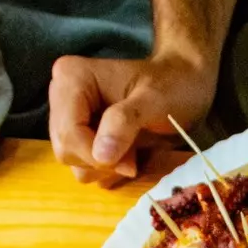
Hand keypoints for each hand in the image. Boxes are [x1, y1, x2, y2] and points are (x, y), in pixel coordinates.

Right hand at [48, 52, 216, 186]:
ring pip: (74, 163)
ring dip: (107, 167)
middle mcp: (61, 95)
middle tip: (135, 153)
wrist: (185, 83)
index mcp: (71, 78)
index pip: (68, 133)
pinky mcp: (79, 135)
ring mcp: (68, 117)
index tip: (131, 161)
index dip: (96, 155)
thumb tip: (100, 156)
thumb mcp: (154, 101)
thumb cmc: (173, 86)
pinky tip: (127, 152)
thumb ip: (124, 123)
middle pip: (66, 150)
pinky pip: (84, 167)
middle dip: (102, 161)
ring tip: (133, 148)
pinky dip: (108, 168)